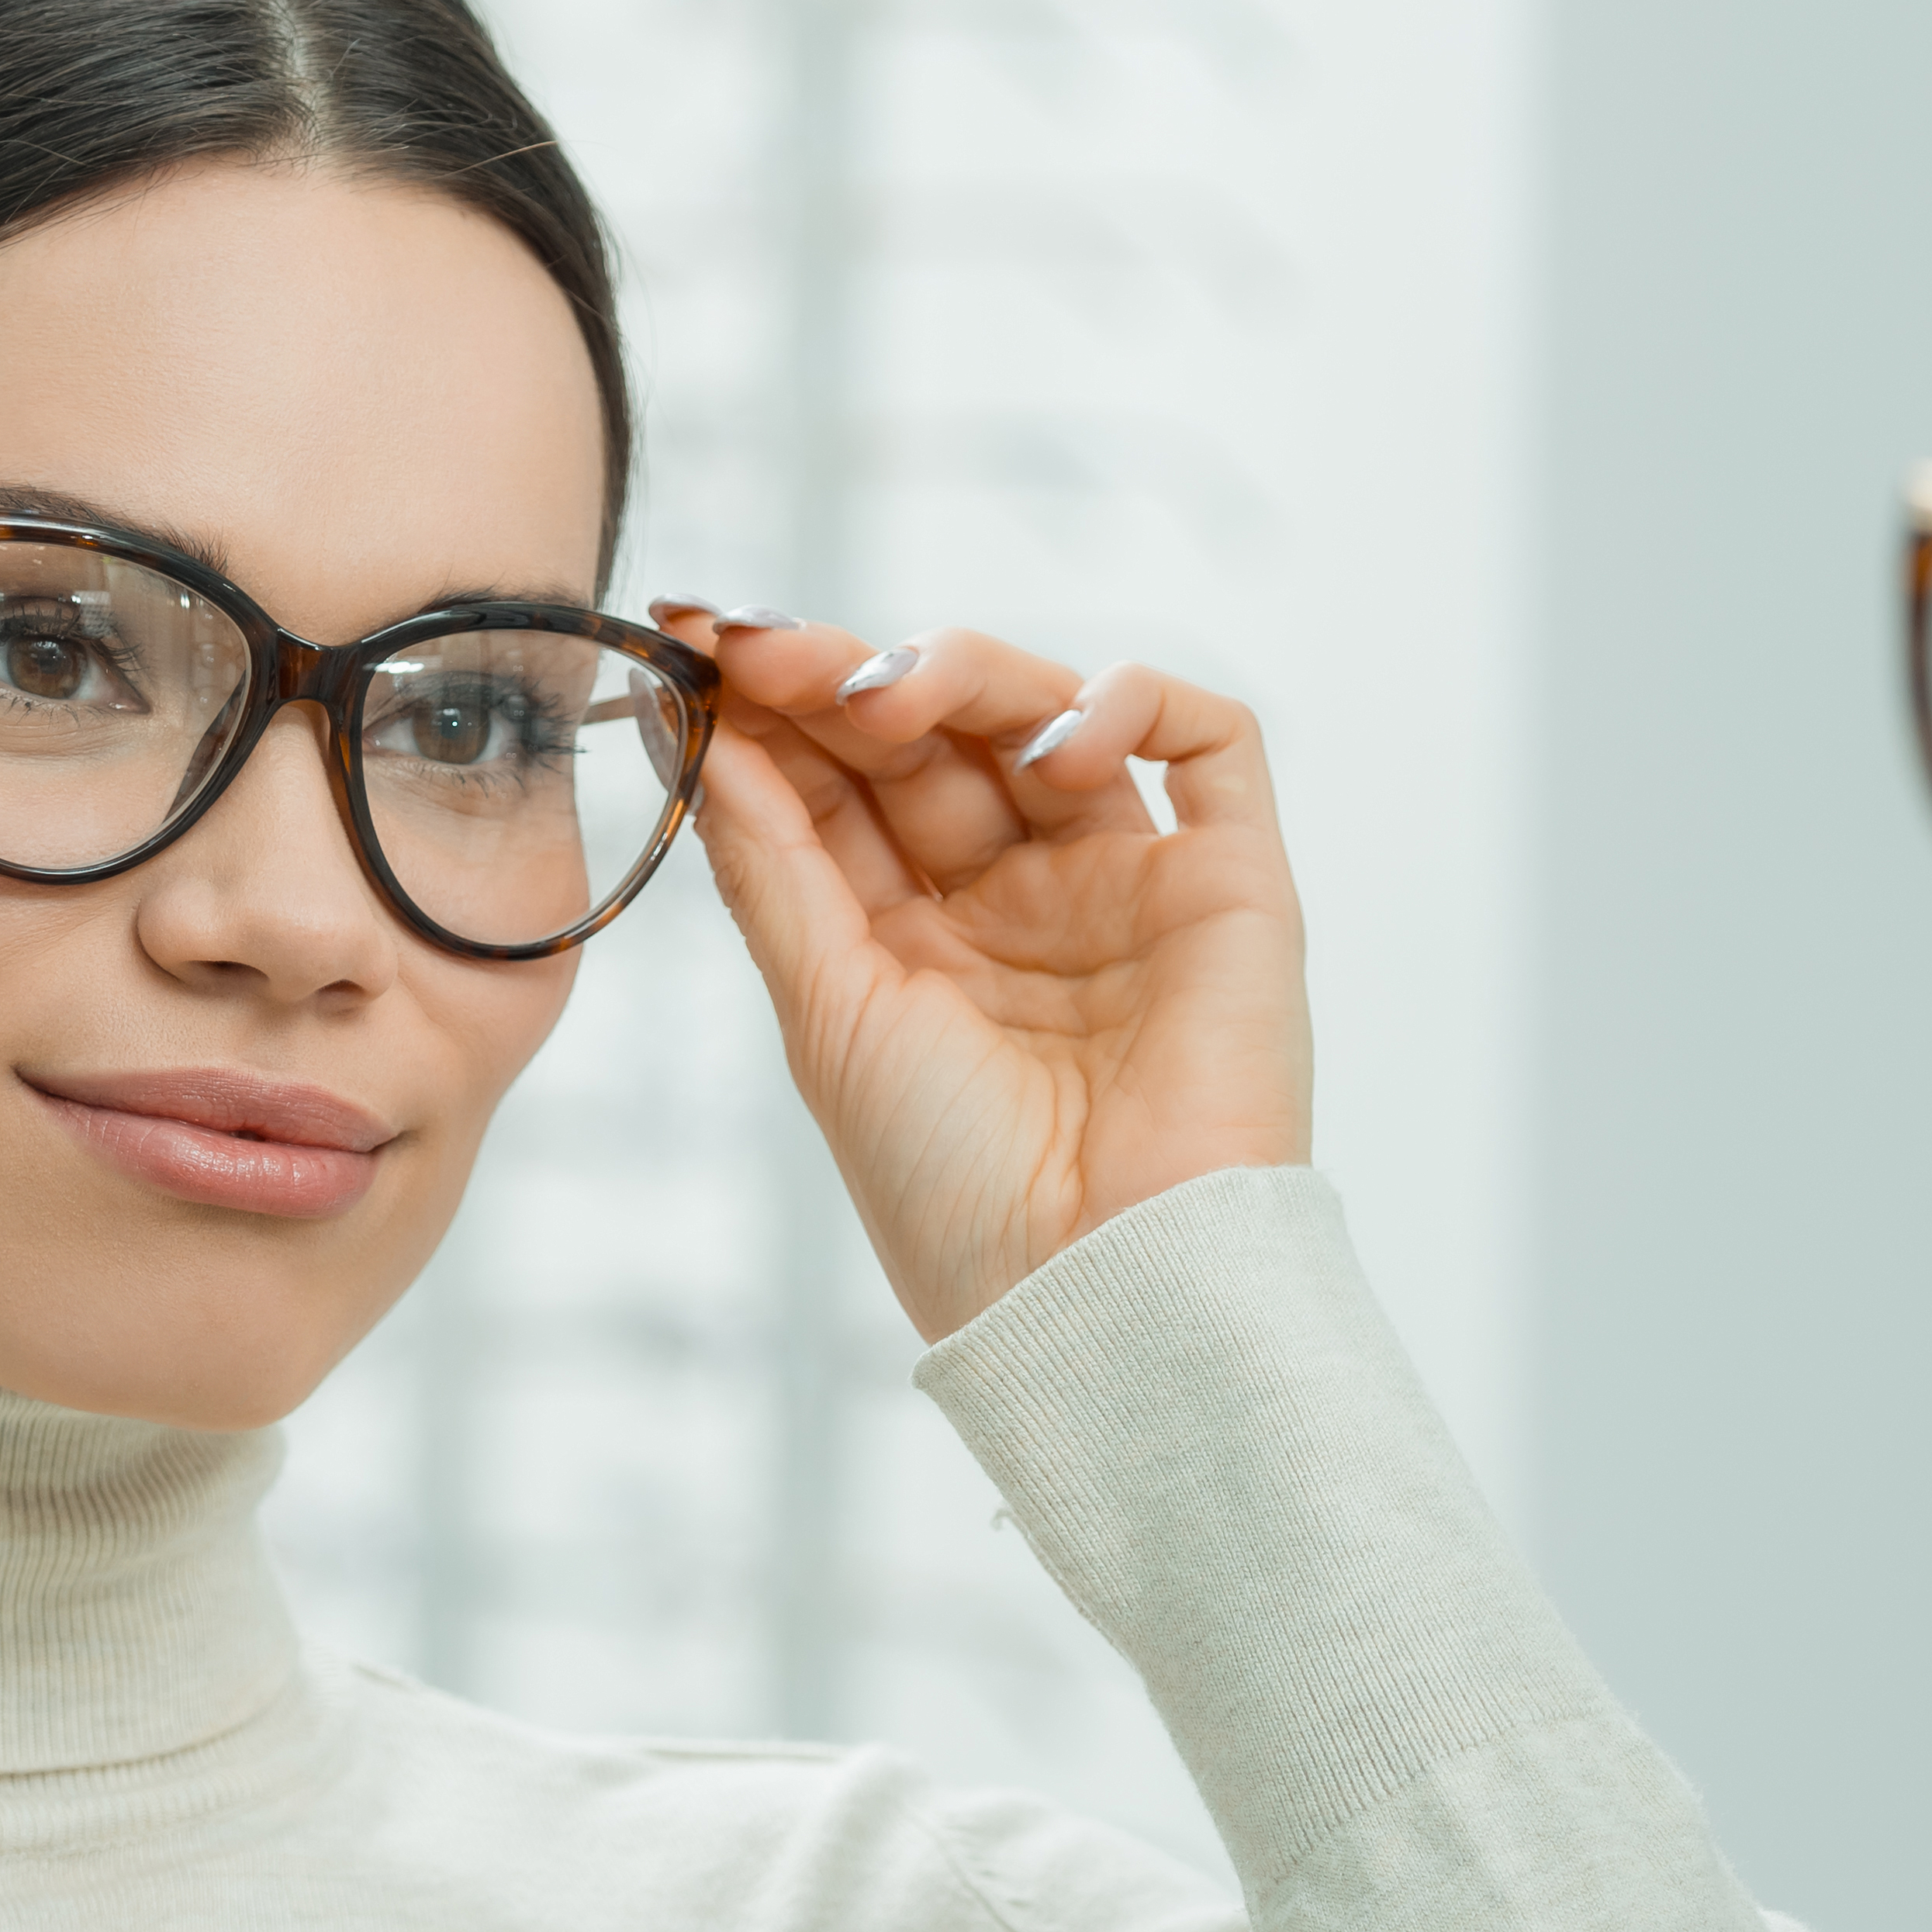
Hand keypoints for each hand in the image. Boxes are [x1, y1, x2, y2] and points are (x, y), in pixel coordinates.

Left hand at [667, 609, 1309, 1344]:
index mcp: (913, 948)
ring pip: (1047, 715)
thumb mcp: (827, 1015)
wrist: (1098, 1287)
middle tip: (776, 650)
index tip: (699, 644)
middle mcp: (1019, 905)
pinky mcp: (1231, 884)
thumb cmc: (953, 1188)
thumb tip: (706, 735)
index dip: (774, 713)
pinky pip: (1206, 743)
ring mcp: (1126, 886)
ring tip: (890, 696)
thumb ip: (772, 866)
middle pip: (932, 741)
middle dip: (848, 680)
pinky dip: (1130, 704)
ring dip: (963, 675)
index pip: (839, 790)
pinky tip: (1054, 746)